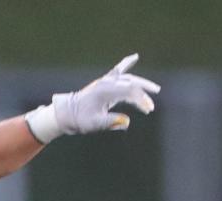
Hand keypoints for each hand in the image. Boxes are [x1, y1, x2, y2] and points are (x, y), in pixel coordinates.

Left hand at [26, 54, 159, 142]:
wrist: (68, 113)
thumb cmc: (81, 120)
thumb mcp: (96, 124)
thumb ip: (112, 122)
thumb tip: (127, 122)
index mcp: (106, 91)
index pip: (130, 91)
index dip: (141, 100)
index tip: (148, 109)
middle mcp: (107, 83)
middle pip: (132, 83)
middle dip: (144, 93)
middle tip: (152, 105)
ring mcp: (106, 81)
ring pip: (128, 78)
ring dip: (141, 84)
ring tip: (153, 90)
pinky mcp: (105, 82)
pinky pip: (118, 70)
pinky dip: (126, 64)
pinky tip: (135, 57)